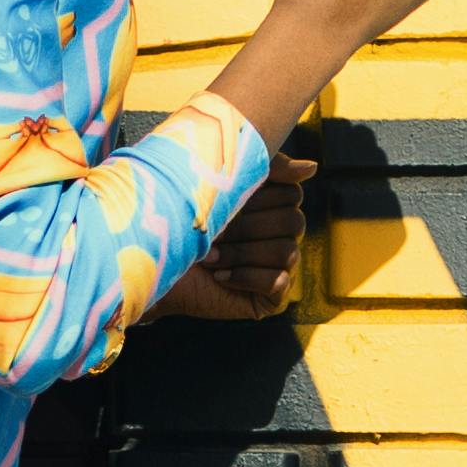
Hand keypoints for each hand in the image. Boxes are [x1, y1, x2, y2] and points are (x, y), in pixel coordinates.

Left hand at [165, 151, 308, 322]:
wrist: (153, 266)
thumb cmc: (181, 221)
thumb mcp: (224, 182)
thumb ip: (267, 167)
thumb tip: (313, 168)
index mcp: (272, 206)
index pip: (293, 194)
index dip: (260, 198)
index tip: (226, 201)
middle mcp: (280, 236)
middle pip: (293, 222)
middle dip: (247, 227)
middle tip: (213, 232)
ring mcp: (279, 267)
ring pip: (286, 251)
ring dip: (241, 253)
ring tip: (208, 257)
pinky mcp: (272, 298)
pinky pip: (279, 281)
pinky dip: (246, 276)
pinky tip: (219, 277)